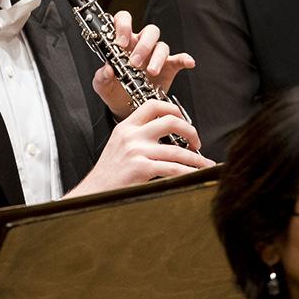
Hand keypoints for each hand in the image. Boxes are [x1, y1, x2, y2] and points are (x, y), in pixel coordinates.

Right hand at [66, 99, 210, 195]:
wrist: (94, 192)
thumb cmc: (109, 174)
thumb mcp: (119, 146)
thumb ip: (138, 137)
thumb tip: (166, 138)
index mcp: (126, 126)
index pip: (153, 105)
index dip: (173, 109)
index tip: (184, 120)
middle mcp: (132, 135)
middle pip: (170, 121)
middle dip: (190, 131)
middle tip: (197, 143)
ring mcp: (136, 151)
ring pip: (177, 150)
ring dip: (196, 159)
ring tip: (204, 165)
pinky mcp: (141, 168)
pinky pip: (173, 169)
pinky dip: (189, 172)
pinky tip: (195, 176)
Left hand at [90, 10, 193, 119]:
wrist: (126, 108)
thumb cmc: (113, 90)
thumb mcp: (102, 85)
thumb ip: (101, 77)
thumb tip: (107, 69)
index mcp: (124, 42)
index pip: (124, 20)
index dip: (122, 26)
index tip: (119, 43)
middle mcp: (141, 45)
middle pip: (149, 32)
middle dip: (143, 46)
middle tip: (134, 63)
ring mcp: (156, 56)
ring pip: (162, 45)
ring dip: (157, 57)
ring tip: (150, 72)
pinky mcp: (169, 68)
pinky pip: (179, 59)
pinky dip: (185, 59)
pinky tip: (188, 63)